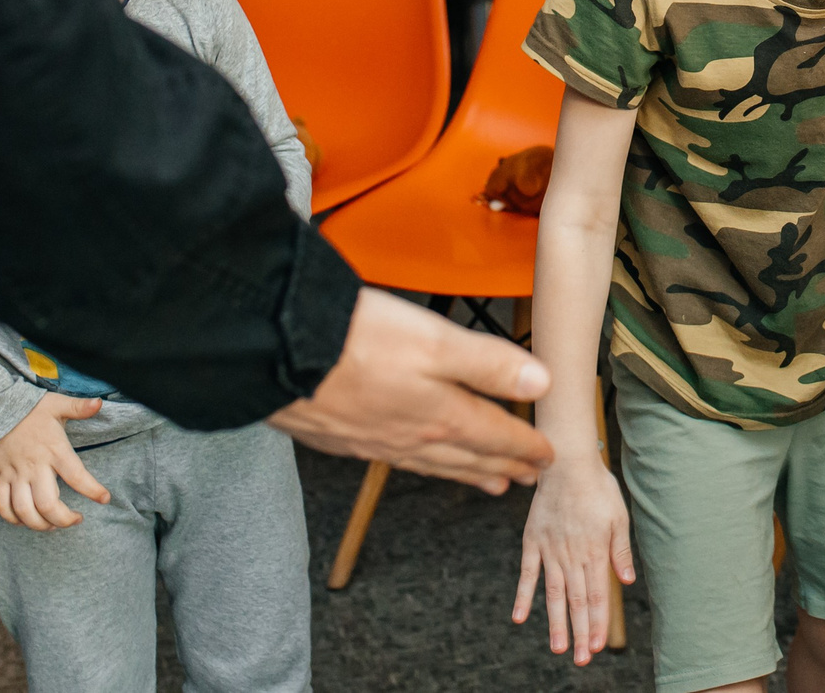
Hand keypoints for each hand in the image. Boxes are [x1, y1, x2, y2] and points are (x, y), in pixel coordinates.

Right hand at [0, 392, 110, 530]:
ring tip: (54, 525)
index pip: (77, 476)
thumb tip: (100, 403)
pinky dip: (13, 519)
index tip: (105, 499)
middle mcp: (34, 466)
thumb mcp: (57, 404)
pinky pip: (2, 506)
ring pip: (24, 510)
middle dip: (64, 519)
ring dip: (39, 525)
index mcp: (54, 450)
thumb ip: (79, 407)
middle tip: (76, 520)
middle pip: (47, 504)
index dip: (92, 490)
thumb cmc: (29, 408)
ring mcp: (14, 474)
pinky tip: (27, 520)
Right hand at [268, 288, 554, 491]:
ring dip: (467, 472)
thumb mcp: (436, 342)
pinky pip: (399, 461)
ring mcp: (376, 441)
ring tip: (489, 482)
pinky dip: (422, 465)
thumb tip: (540, 382)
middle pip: (469, 456)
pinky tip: (416, 460)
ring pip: (434, 463)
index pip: (496, 436)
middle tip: (528, 479)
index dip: (527, 445)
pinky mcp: (344, 437)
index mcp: (441, 414)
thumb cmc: (355, 341)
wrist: (274, 355)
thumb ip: (488, 364)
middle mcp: (411, 436)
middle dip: (503, 466)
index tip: (549, 456)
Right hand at [512, 456, 636, 663]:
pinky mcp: (532, 541)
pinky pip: (527, 573)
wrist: (566, 462)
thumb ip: (620, 550)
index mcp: (594, 551)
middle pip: (577, 601)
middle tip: (582, 659)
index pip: (598, 595)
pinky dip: (523, 596)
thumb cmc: (597, 487)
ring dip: (557, 623)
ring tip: (559, 648)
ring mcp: (550, 550)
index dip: (598, 622)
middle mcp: (571, 556)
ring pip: (554, 594)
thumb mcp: (618, 516)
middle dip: (581, 632)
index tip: (598, 646)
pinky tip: (520, 618)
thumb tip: (627, 580)